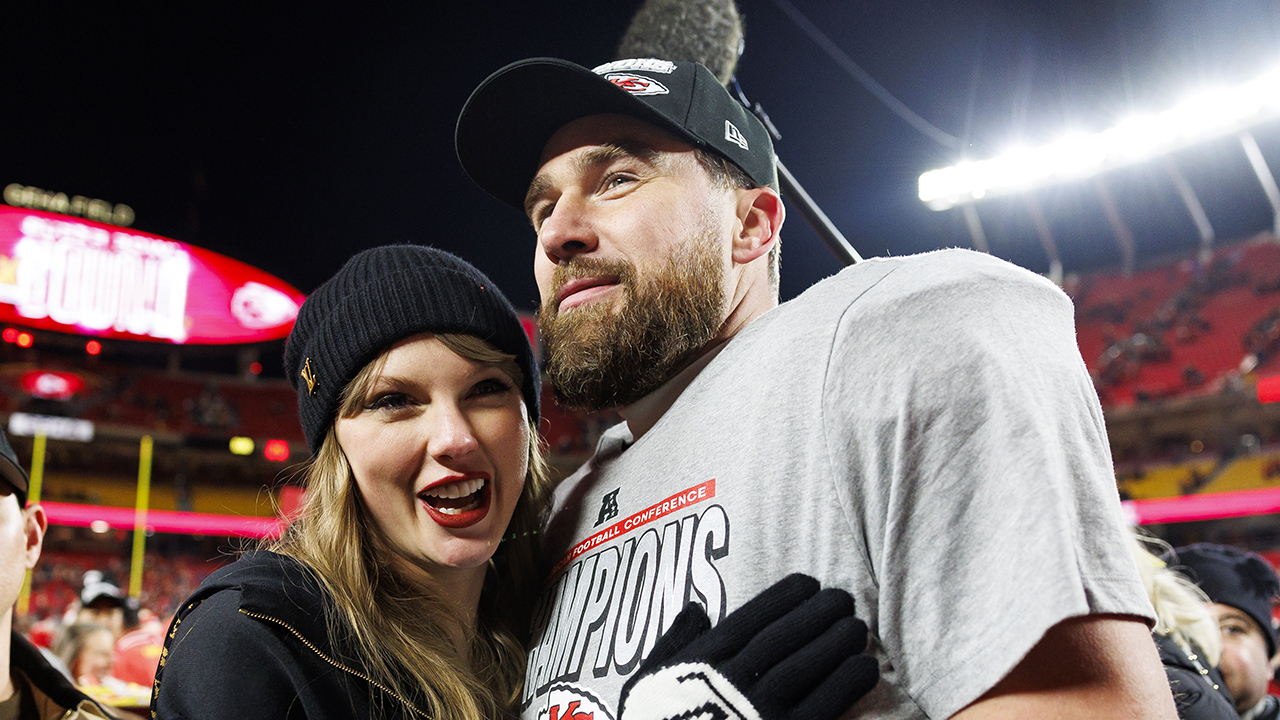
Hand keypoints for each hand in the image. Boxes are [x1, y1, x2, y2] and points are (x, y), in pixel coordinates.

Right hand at [618, 574, 877, 719]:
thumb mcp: (647, 684)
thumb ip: (673, 645)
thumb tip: (697, 609)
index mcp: (702, 664)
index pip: (751, 619)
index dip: (784, 597)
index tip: (808, 582)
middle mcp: (734, 683)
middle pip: (784, 637)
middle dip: (818, 613)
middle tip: (843, 598)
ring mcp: (761, 713)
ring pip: (807, 666)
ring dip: (837, 643)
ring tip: (857, 627)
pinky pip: (824, 706)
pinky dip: (847, 684)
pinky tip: (865, 668)